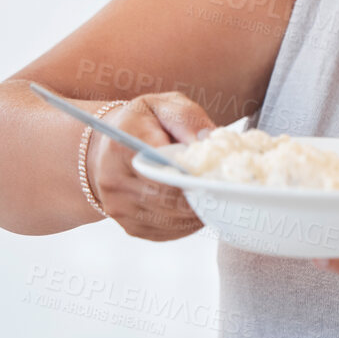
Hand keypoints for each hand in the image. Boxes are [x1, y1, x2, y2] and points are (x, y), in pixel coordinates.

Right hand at [86, 92, 216, 240]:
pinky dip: (190, 222)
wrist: (109, 145)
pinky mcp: (131, 227)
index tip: (217, 174)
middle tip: (229, 188)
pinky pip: (170, 231)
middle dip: (203, 195)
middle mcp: (114, 182)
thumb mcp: (164, 105)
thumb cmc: (142, 122)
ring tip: (218, 195)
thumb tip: (209, 141)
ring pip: (173, 220)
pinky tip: (200, 206)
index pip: (161, 171)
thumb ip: (187, 119)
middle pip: (169, 200)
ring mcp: (120, 209)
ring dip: (200, 211)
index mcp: (121, 148)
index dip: (193, 176)